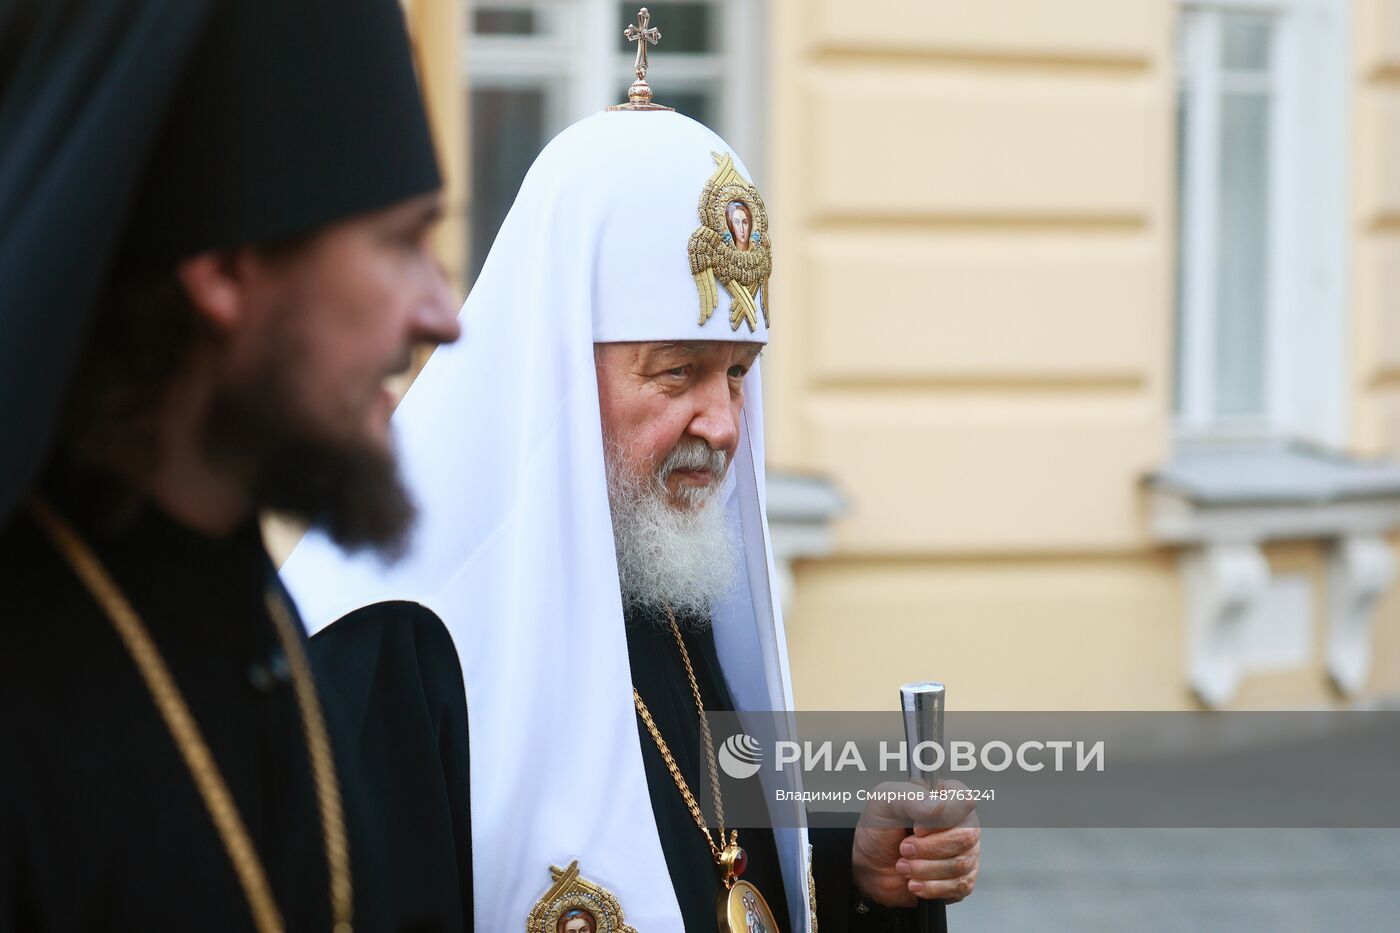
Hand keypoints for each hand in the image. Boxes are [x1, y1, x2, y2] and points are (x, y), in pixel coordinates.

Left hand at [850, 780, 980, 907]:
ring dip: (924, 869)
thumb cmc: (879, 830)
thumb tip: (938, 806)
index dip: (941, 819)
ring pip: (961, 864)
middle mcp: (960, 822)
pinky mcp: (961, 879)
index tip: (916, 828)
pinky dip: (931, 887)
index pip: (964, 801)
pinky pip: (960, 886)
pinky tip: (914, 882)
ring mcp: (964, 851)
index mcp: (946, 796)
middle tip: (905, 848)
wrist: (870, 867)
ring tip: (903, 866)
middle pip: (966, 836)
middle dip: (928, 848)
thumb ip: (910, 797)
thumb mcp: (883, 802)